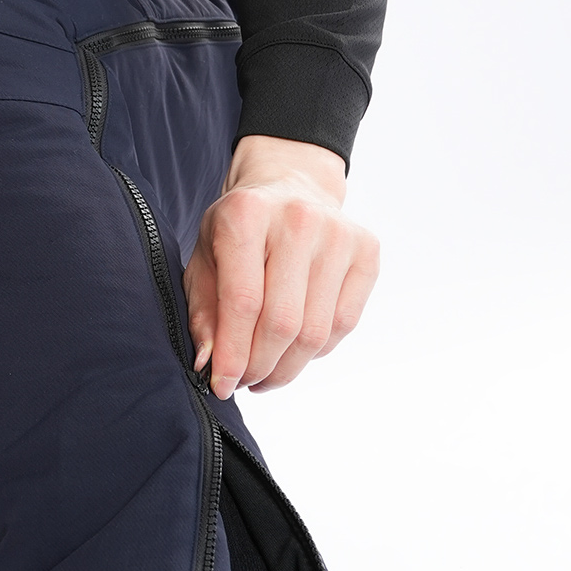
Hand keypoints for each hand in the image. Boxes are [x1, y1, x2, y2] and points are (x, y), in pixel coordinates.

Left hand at [184, 135, 379, 398]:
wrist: (290, 185)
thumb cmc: (239, 230)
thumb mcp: (204, 260)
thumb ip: (203, 313)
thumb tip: (210, 366)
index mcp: (247, 215)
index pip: (243, 302)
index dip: (233, 354)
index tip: (222, 385)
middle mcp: (298, 219)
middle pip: (283, 323)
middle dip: (260, 366)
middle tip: (244, 382)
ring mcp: (340, 234)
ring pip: (316, 332)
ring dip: (288, 367)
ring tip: (266, 374)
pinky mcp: (368, 250)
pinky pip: (344, 324)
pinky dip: (316, 351)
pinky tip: (295, 349)